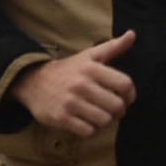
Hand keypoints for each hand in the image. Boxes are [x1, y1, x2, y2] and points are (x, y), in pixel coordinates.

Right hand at [24, 34, 138, 139]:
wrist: (33, 81)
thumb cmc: (68, 70)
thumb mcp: (89, 55)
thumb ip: (113, 46)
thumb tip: (132, 34)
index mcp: (91, 68)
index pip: (125, 84)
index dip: (130, 94)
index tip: (125, 97)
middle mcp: (81, 84)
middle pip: (117, 106)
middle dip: (119, 111)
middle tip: (112, 110)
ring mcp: (70, 102)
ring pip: (104, 121)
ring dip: (105, 122)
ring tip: (100, 116)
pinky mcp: (61, 117)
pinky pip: (88, 132)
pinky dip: (91, 131)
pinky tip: (87, 123)